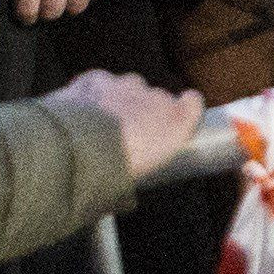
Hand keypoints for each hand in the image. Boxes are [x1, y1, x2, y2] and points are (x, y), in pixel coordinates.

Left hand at [53, 71, 202, 184]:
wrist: (80, 148)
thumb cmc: (117, 167)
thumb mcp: (140, 177)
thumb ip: (143, 166)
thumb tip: (127, 193)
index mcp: (178, 120)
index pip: (193, 102)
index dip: (184, 108)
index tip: (174, 118)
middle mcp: (157, 97)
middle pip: (156, 96)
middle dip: (144, 109)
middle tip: (125, 134)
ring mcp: (126, 86)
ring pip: (126, 86)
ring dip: (117, 99)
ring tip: (99, 123)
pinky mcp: (97, 79)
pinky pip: (97, 81)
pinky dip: (90, 91)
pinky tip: (80, 107)